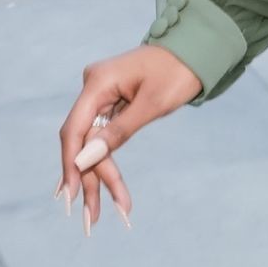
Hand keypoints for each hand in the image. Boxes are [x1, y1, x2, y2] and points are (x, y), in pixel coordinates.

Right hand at [56, 44, 202, 232]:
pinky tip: (103, 185)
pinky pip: (102, 135)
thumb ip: (118, 132)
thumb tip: (85, 159)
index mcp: (98, 82)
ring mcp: (101, 94)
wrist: (195, 49)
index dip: (71, 164)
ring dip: (96, 174)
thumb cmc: (178, 72)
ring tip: (97, 213)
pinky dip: (105, 159)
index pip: (74, 129)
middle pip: (82, 140)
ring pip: (91, 141)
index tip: (71, 196)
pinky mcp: (111, 102)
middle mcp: (94, 87)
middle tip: (91, 217)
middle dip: (88, 178)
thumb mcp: (152, 105)